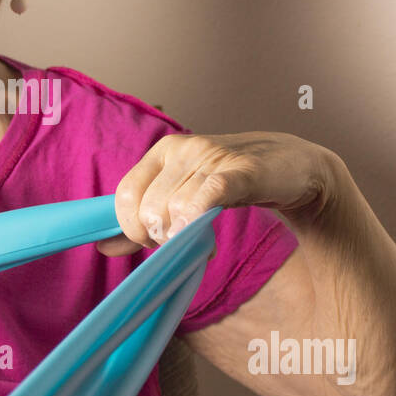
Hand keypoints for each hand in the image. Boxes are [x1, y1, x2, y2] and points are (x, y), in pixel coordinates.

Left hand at [96, 132, 336, 255]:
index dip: (131, 226)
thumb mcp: (181, 196)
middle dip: (159, 237)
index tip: (150, 240)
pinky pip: (209, 195)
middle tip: (181, 241)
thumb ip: (142, 220)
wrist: (291, 165)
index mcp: (162, 151)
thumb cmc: (231, 183)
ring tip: (201, 239)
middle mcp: (183, 149)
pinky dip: (199, 216)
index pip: (125, 193)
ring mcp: (212, 157)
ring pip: (176, 210)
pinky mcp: (243, 171)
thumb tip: (103, 246)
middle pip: (149, 208)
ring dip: (185, 237)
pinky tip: (202, 229)